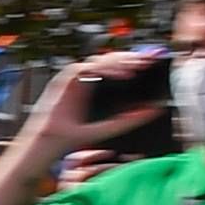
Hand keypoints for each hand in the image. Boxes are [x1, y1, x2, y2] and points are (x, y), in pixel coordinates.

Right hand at [27, 52, 165, 158]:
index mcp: (95, 89)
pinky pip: (86, 67)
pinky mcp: (63, 80)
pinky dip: (103, 69)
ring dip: (118, 62)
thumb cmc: (72, 138)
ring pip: (99, 61)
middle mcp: (85, 81)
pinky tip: (119, 75)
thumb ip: (130, 119)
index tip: (152, 63)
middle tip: (148, 61)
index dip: (133, 63)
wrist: (50, 145)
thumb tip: (155, 109)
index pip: (116, 68)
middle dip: (129, 58)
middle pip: (109, 60)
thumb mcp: (109, 128)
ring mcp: (73, 79)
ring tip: (135, 69)